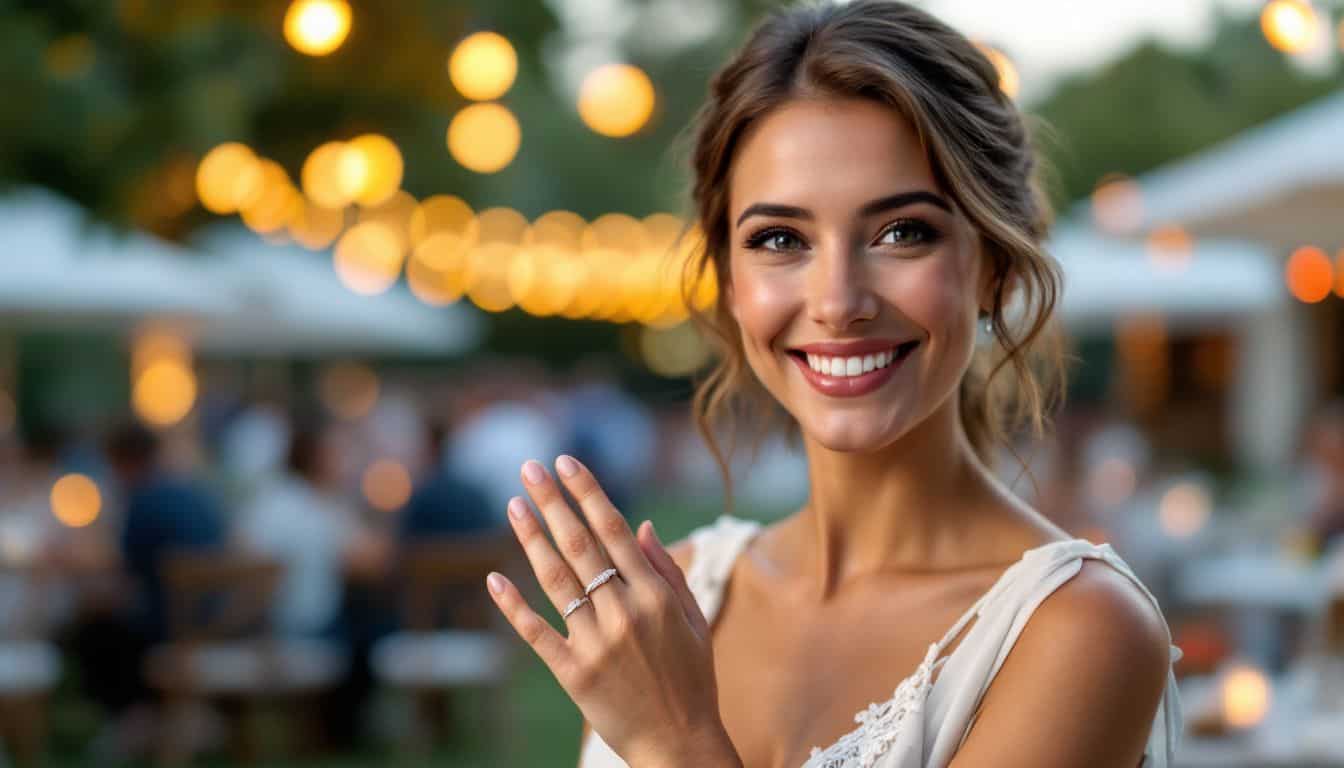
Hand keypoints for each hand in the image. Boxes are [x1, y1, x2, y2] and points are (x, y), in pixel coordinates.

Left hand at [485, 455, 740, 767]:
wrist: (681, 744)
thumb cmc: (692, 680)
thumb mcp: (693, 620)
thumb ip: (667, 571)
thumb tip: (641, 526)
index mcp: (656, 595)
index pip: (613, 529)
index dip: (587, 492)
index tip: (566, 462)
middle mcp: (625, 611)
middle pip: (580, 544)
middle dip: (552, 501)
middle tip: (528, 468)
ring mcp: (596, 642)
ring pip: (556, 579)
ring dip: (531, 538)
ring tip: (512, 505)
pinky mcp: (573, 672)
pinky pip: (537, 632)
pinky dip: (513, 605)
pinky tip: (494, 579)